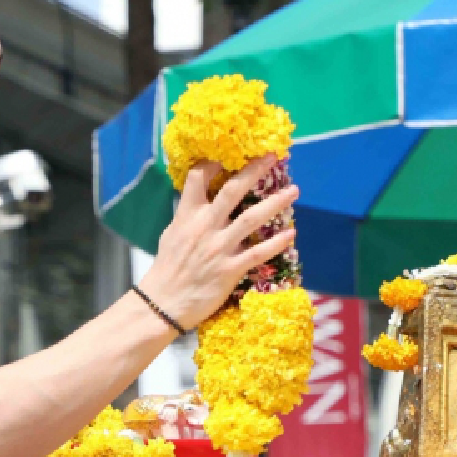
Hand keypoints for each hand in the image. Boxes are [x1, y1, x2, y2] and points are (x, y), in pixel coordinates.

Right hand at [139, 156, 298, 330]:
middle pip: (232, 190)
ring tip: (294, 191)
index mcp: (187, 215)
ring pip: (251, 218)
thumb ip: (188, 215)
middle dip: (254, 170)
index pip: (198, 177)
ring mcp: (219, 248)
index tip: (229, 153)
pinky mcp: (230, 270)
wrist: (163, 303)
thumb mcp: (172, 234)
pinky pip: (258, 253)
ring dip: (275, 203)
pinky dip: (276, 243)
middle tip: (273, 156)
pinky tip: (291, 233)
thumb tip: (200, 200)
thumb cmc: (167, 269)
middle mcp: (205, 226)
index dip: (213, 162)